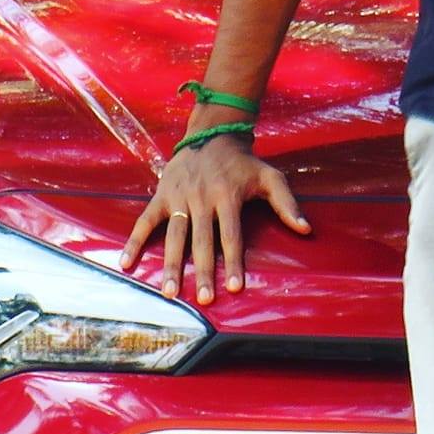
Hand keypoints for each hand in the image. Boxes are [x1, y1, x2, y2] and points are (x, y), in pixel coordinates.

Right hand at [118, 135, 310, 304]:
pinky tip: (126, 264)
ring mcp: (179, 197)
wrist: (213, 134)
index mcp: (228, 196)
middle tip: (204, 299)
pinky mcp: (162, 195)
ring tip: (171, 292)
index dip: (233, 262)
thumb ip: (287, 203)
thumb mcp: (270, 176)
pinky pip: (145, 221)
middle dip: (204, 271)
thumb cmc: (243, 163)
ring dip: (172, 264)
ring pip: (175, 235)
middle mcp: (202, 198)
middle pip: (203, 241)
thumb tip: (306, 229)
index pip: (232, 235)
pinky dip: (134, 241)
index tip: (235, 287)